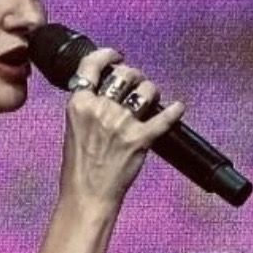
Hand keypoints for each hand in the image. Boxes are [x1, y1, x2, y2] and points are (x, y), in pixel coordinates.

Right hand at [60, 46, 187, 207]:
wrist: (87, 197)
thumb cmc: (79, 169)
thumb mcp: (73, 129)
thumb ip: (87, 106)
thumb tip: (106, 90)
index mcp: (79, 104)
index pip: (92, 64)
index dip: (108, 55)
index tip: (117, 56)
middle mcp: (101, 109)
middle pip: (125, 74)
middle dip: (134, 75)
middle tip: (137, 84)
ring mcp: (121, 123)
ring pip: (146, 90)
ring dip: (151, 91)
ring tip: (151, 99)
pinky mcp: (139, 139)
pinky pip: (164, 118)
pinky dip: (175, 111)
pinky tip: (178, 108)